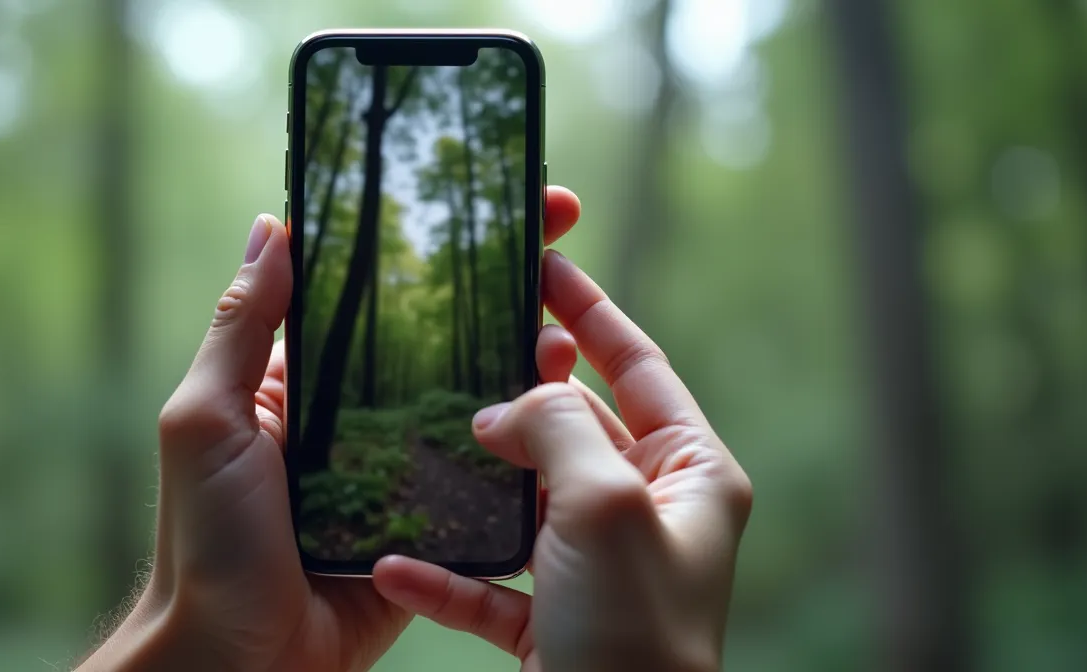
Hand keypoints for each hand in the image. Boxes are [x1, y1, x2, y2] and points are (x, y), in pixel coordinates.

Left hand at [80, 187, 586, 671]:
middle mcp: (358, 418)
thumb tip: (271, 225)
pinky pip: (483, 479)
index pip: (375, 295)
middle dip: (501, 287)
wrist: (239, 661)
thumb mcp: (207, 420)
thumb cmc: (207, 542)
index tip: (482, 201)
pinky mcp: (430, 528)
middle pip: (439, 340)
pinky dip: (527, 447)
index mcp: (303, 382)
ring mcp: (398, 471)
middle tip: (560, 236)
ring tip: (569, 338)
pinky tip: (566, 416)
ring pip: (474, 404)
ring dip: (527, 363)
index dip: (428, 244)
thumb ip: (241, 329)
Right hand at [372, 248, 753, 670]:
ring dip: (473, 487)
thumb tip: (505, 406)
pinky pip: (492, 585)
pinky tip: (394, 567)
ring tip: (421, 444)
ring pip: (526, 503)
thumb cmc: (634, 633)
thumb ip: (558, 428)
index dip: (590, 312)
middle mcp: (650, 515)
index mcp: (692, 475)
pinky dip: (447, 577)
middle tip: (462, 350)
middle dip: (518, 398)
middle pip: (577, 430)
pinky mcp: (555, 625)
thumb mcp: (604, 504)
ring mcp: (601, 570)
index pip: (638, 366)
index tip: (542, 266)